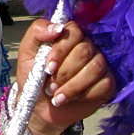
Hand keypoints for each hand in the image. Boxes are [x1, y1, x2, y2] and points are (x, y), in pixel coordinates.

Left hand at [16, 18, 111, 134]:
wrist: (40, 107)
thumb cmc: (34, 76)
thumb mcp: (26, 52)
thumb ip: (37, 32)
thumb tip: (57, 27)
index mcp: (68, 36)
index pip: (74, 31)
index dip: (61, 49)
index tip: (48, 67)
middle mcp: (87, 47)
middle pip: (85, 51)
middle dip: (64, 72)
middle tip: (49, 86)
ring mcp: (99, 64)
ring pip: (95, 67)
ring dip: (73, 85)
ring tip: (56, 95)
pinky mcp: (107, 83)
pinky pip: (104, 84)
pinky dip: (84, 94)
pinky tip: (71, 99)